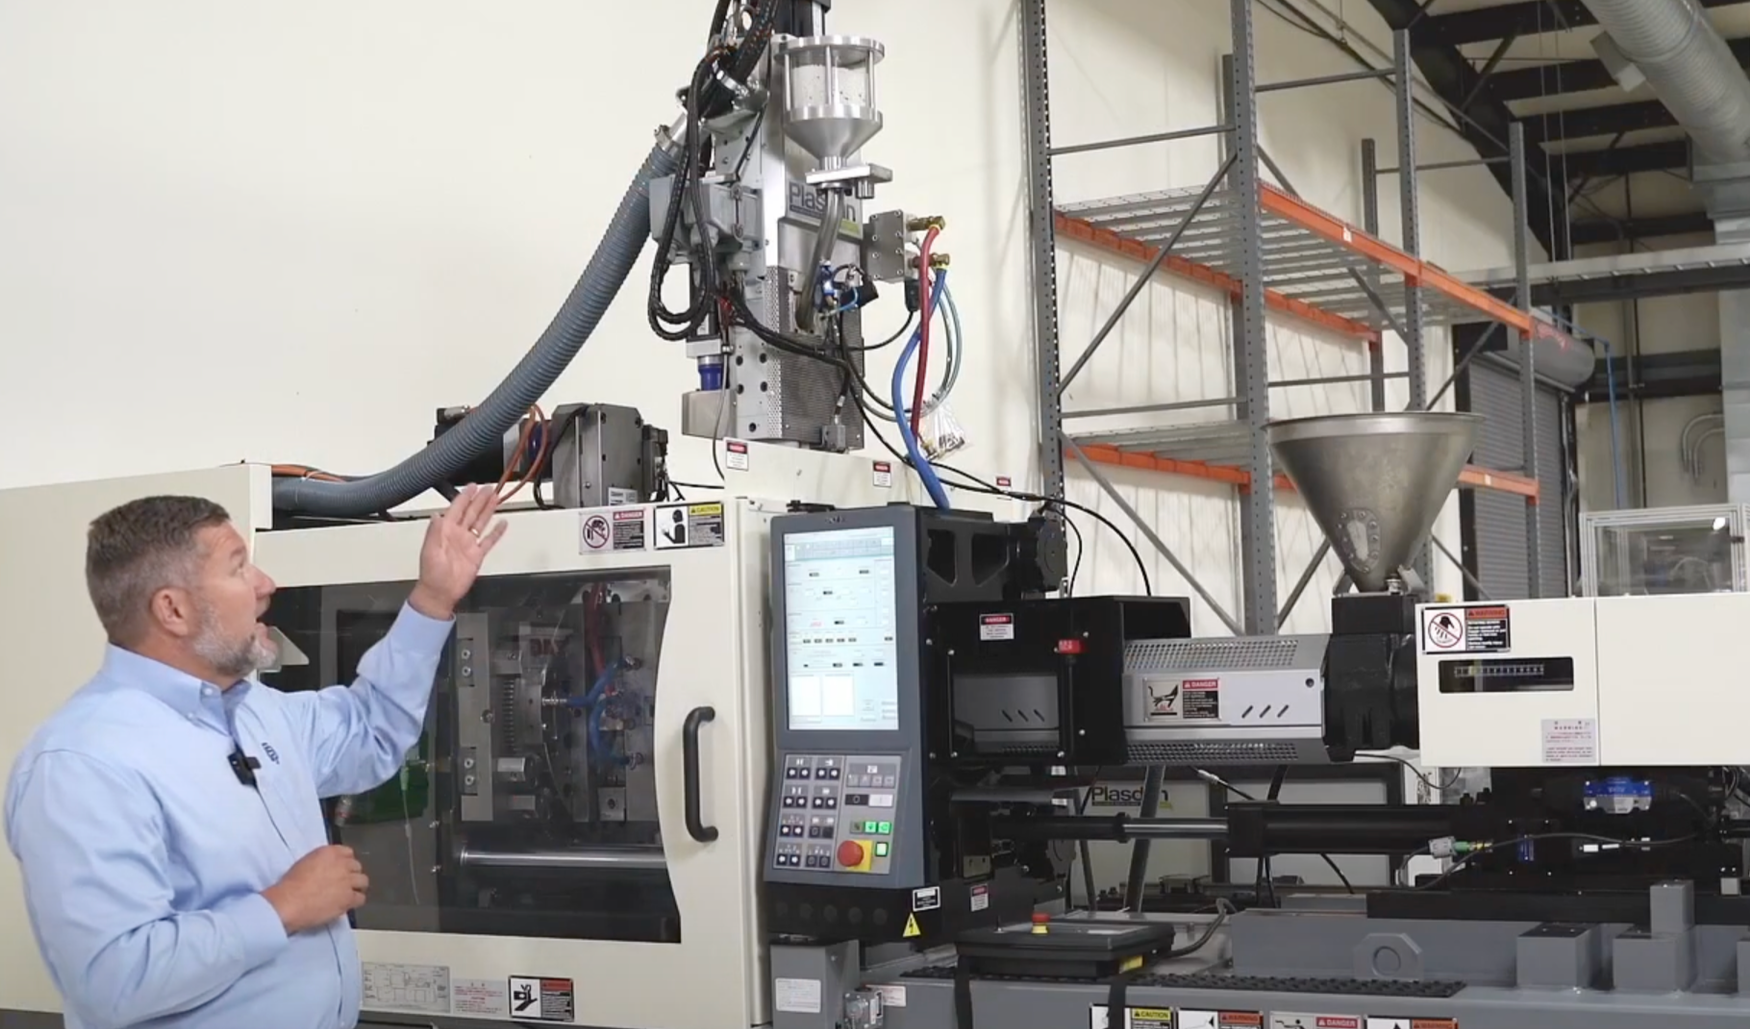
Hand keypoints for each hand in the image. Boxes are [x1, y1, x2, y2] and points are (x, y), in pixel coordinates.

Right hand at [261, 844, 367, 934]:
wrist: (288, 903)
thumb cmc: (290, 886)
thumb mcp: (305, 864)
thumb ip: (321, 863)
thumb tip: (327, 869)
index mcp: (329, 853)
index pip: (347, 852)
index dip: (345, 862)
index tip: (342, 868)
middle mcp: (341, 864)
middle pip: (357, 867)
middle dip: (351, 874)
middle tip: (345, 883)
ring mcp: (347, 881)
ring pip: (363, 881)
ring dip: (357, 887)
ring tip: (350, 893)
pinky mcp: (348, 898)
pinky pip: (361, 898)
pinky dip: (356, 901)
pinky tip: (349, 904)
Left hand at [408, 484, 506, 618]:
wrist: (440, 593)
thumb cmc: (431, 574)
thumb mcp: (430, 551)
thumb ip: (434, 532)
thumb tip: (436, 515)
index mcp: (446, 531)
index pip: (457, 509)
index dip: (465, 497)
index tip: (472, 486)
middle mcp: (458, 535)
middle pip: (472, 513)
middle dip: (480, 499)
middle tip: (489, 488)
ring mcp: (468, 545)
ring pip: (481, 523)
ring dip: (488, 510)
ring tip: (496, 499)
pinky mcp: (477, 555)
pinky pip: (489, 541)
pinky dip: (496, 532)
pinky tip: (502, 524)